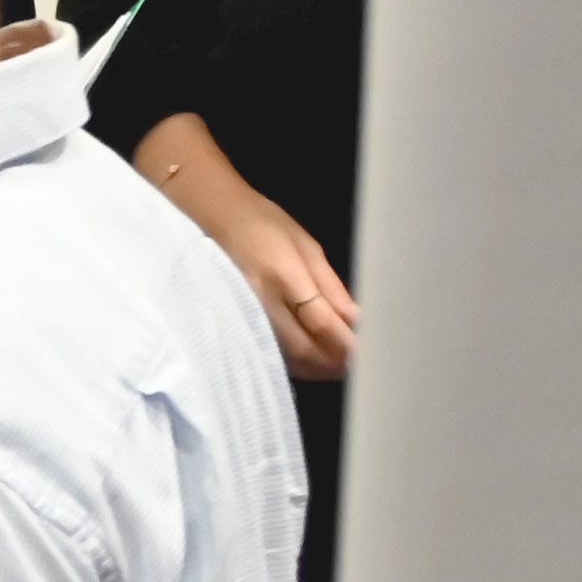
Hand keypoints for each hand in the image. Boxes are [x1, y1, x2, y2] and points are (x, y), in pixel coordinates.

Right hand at [160, 152, 359, 379]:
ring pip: (287, 357)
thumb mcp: (306, 246)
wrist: (209, 215)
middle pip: (304, 348)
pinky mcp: (235, 320)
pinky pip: (271, 351)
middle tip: (360, 364)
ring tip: (340, 363)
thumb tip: (357, 321)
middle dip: (336, 362)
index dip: (348, 344)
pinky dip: (296, 361)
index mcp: (283, 274)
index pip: (322, 321)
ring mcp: (244, 313)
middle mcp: (261, 299)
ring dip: (317, 366)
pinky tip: (311, 358)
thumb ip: (331, 287)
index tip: (372, 353)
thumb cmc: (263, 223)